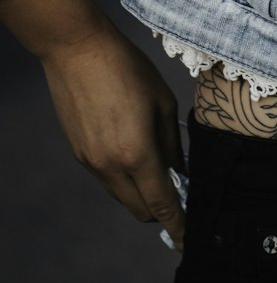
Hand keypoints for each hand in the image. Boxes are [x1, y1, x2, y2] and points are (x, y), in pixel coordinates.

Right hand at [40, 20, 186, 251]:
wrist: (78, 52)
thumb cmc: (127, 68)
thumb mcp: (163, 101)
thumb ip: (172, 142)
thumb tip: (178, 168)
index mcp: (137, 153)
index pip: (161, 203)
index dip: (177, 223)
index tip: (187, 235)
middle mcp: (111, 167)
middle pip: (140, 209)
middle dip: (161, 210)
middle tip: (178, 194)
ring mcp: (91, 163)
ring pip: (122, 196)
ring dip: (141, 193)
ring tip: (157, 170)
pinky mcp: (78, 155)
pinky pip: (106, 179)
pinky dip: (123, 177)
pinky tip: (133, 152)